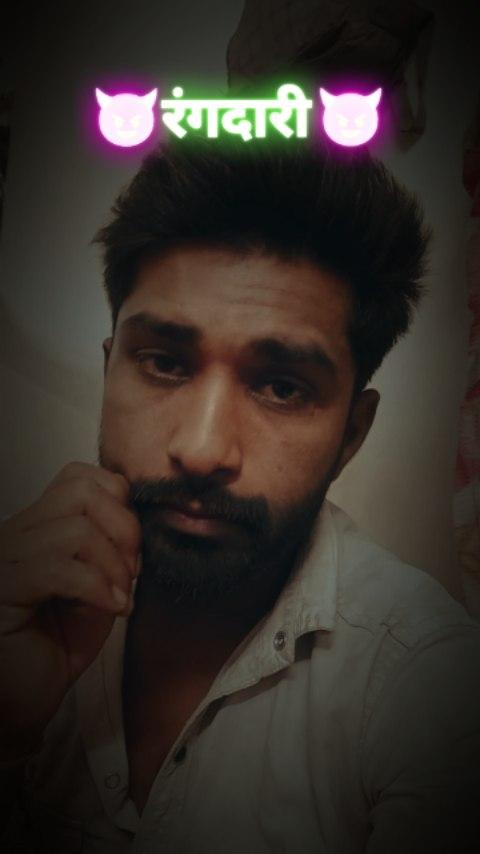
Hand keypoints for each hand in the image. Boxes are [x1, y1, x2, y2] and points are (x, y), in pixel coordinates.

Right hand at [0, 462, 140, 759]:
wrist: (21, 702)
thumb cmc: (55, 647)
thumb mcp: (98, 587)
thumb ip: (112, 548)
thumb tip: (141, 523)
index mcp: (36, 526)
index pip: (80, 477)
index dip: (119, 504)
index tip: (134, 549)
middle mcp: (15, 533)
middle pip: (81, 492)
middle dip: (123, 528)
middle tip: (132, 571)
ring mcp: (5, 558)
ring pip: (75, 529)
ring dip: (114, 565)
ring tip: (120, 598)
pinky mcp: (2, 588)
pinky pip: (59, 567)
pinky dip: (99, 587)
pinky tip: (112, 610)